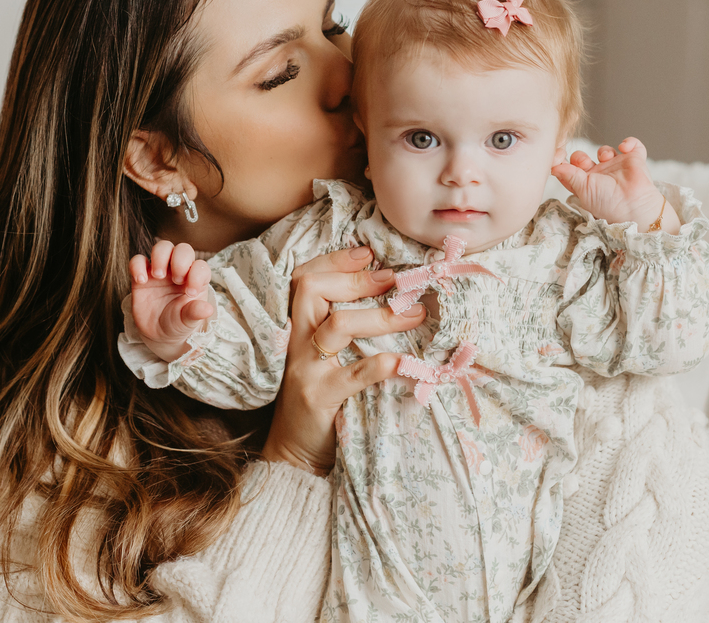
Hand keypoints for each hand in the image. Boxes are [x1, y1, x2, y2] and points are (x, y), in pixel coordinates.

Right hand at [128, 241, 213, 362]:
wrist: (158, 334)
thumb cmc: (178, 323)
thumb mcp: (188, 321)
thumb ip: (195, 313)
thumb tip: (207, 309)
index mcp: (195, 279)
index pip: (200, 266)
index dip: (196, 275)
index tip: (190, 293)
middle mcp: (179, 270)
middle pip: (183, 249)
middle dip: (180, 260)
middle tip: (176, 280)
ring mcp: (161, 271)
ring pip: (162, 247)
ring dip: (161, 256)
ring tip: (158, 275)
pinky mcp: (142, 276)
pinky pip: (138, 260)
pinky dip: (138, 265)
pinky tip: (141, 280)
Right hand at [260, 246, 426, 474]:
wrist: (294, 453)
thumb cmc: (317, 399)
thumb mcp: (322, 357)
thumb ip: (340, 327)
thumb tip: (388, 295)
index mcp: (297, 328)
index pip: (304, 278)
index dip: (335, 261)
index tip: (368, 254)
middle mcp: (296, 342)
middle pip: (311, 289)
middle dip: (356, 280)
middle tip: (395, 280)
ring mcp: (306, 370)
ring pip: (337, 327)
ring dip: (380, 316)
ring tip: (414, 314)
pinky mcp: (319, 398)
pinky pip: (351, 376)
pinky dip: (378, 366)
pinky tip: (402, 362)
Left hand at [551, 137, 678, 233]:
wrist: (634, 207)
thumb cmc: (607, 204)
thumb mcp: (583, 190)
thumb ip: (568, 176)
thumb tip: (552, 166)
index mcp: (586, 184)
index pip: (570, 170)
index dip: (562, 162)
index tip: (557, 156)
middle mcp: (600, 175)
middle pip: (583, 158)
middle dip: (579, 157)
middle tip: (584, 163)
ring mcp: (617, 167)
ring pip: (605, 150)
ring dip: (604, 150)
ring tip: (606, 158)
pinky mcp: (635, 160)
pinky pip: (632, 145)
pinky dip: (629, 142)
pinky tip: (624, 148)